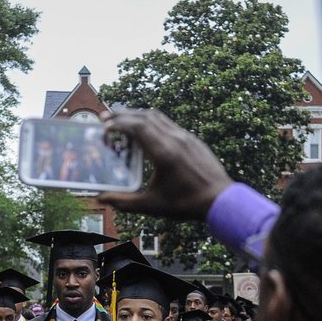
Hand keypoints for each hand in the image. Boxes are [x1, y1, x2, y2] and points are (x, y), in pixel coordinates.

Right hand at [98, 109, 231, 219]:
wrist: (220, 200)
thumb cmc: (186, 204)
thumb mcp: (152, 205)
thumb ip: (124, 202)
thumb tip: (101, 198)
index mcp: (164, 152)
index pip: (137, 126)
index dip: (118, 123)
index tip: (104, 126)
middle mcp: (175, 139)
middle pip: (144, 116)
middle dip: (123, 115)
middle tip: (106, 119)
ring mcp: (185, 137)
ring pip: (157, 117)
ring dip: (137, 115)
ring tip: (122, 120)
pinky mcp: (193, 139)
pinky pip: (168, 124)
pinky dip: (152, 122)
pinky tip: (146, 132)